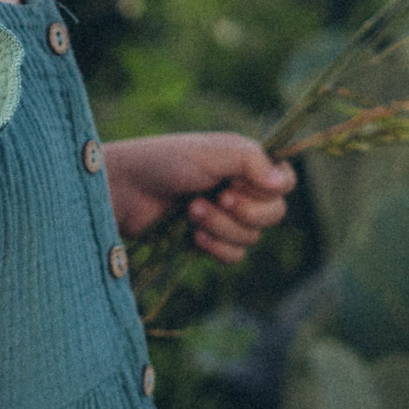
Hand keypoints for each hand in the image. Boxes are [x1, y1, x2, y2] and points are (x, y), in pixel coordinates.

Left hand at [103, 132, 295, 262]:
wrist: (124, 190)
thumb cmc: (164, 162)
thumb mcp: (211, 152)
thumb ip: (252, 161)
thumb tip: (282, 184)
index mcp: (244, 163)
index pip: (284, 182)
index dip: (273, 188)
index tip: (243, 181)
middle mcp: (239, 190)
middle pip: (274, 214)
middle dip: (246, 210)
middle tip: (218, 196)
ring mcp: (223, 217)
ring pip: (252, 237)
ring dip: (223, 226)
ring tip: (192, 210)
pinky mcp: (207, 241)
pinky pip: (234, 256)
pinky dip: (217, 247)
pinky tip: (193, 236)